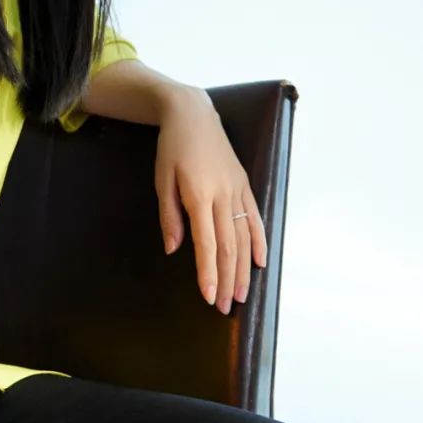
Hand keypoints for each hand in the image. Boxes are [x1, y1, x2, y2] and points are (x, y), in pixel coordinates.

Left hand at [156, 87, 267, 313]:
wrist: (193, 115)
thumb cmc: (172, 148)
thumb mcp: (162, 180)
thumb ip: (169, 216)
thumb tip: (174, 249)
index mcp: (199, 196)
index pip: (206, 244)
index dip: (208, 273)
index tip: (208, 296)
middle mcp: (223, 195)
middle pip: (228, 247)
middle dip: (226, 279)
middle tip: (223, 307)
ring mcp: (237, 190)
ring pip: (243, 237)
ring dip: (243, 269)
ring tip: (241, 294)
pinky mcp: (244, 185)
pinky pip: (254, 218)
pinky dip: (259, 241)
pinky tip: (260, 262)